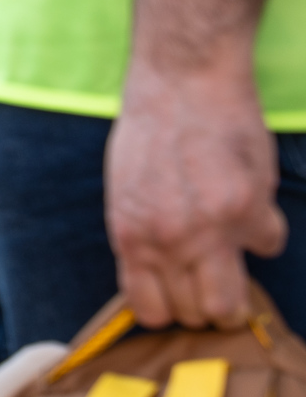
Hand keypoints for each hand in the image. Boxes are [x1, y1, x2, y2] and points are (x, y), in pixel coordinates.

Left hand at [107, 56, 285, 327]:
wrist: (182, 82)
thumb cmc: (148, 132)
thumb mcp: (126, 191)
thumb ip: (144, 235)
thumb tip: (161, 273)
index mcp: (130, 237)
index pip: (149, 310)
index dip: (169, 311)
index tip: (181, 298)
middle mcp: (168, 241)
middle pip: (196, 314)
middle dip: (207, 307)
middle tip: (215, 281)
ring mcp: (210, 229)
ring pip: (234, 300)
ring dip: (239, 287)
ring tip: (234, 259)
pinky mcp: (250, 207)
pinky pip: (270, 244)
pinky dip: (265, 231)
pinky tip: (253, 206)